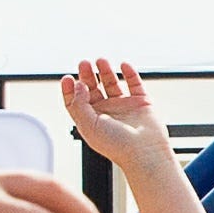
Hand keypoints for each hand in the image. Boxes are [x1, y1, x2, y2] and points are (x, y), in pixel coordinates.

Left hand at [59, 56, 176, 175]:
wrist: (144, 152)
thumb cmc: (116, 145)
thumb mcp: (88, 125)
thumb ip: (79, 104)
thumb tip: (78, 85)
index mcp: (91, 120)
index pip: (77, 101)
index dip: (70, 89)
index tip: (68, 78)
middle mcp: (106, 112)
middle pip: (92, 88)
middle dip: (87, 75)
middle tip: (84, 63)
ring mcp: (124, 106)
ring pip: (112, 83)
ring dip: (105, 71)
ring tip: (101, 60)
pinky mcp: (141, 102)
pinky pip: (134, 83)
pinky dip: (129, 73)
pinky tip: (123, 65)